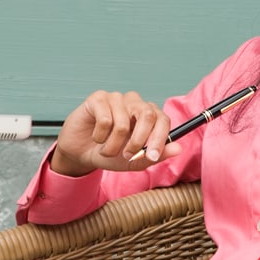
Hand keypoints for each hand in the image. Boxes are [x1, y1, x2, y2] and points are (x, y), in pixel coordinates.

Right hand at [50, 90, 179, 176]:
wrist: (81, 154)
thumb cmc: (110, 154)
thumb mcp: (134, 161)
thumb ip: (155, 155)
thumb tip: (178, 149)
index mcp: (148, 116)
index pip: (163, 119)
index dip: (160, 138)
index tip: (152, 156)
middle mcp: (135, 103)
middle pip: (148, 114)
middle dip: (139, 140)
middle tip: (127, 156)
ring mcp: (117, 98)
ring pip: (122, 123)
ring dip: (112, 145)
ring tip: (106, 150)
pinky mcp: (98, 98)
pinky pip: (105, 120)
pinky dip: (100, 137)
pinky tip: (96, 137)